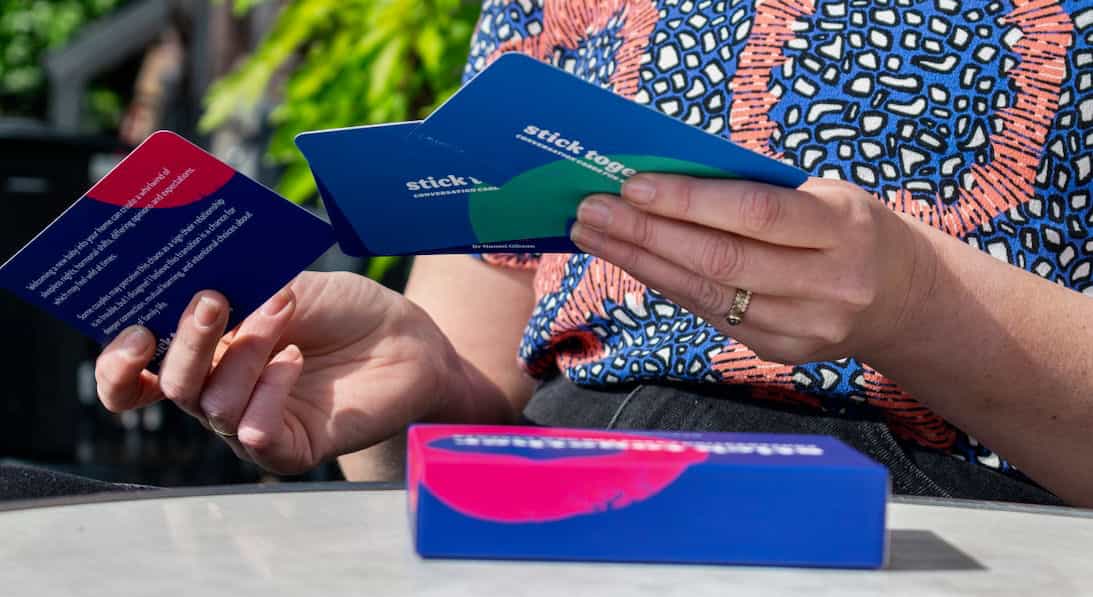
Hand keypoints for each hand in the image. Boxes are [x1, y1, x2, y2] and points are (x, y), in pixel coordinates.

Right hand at [94, 271, 474, 474]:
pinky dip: (271, 389)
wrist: (406, 336)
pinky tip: (296, 359)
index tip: (135, 329)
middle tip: (213, 300)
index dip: (119, 364)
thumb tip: (192, 279)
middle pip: (171, 385)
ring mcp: (252, 422)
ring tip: (283, 313)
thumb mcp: (286, 283)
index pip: (135, 377)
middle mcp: (219, 392)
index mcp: (205, 353)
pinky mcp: (289, 448)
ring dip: (246, 351)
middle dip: (188, 340)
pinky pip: (255, 433)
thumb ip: (239, 286)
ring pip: (214, 404)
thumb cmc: (344, 309)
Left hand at [569, 175, 936, 364]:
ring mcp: (806, 326)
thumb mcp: (822, 193)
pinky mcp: (783, 351)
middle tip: (590, 210)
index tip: (631, 185)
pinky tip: (632, 262)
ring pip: (705, 294)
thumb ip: (755, 191)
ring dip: (640, 262)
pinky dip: (665, 285)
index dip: (688, 201)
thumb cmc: (847, 227)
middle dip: (645, 234)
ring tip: (594, 234)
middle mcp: (828, 282)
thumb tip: (662, 180)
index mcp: (843, 225)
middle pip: (719, 260)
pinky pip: (710, 314)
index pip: (754, 213)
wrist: (902, 296)